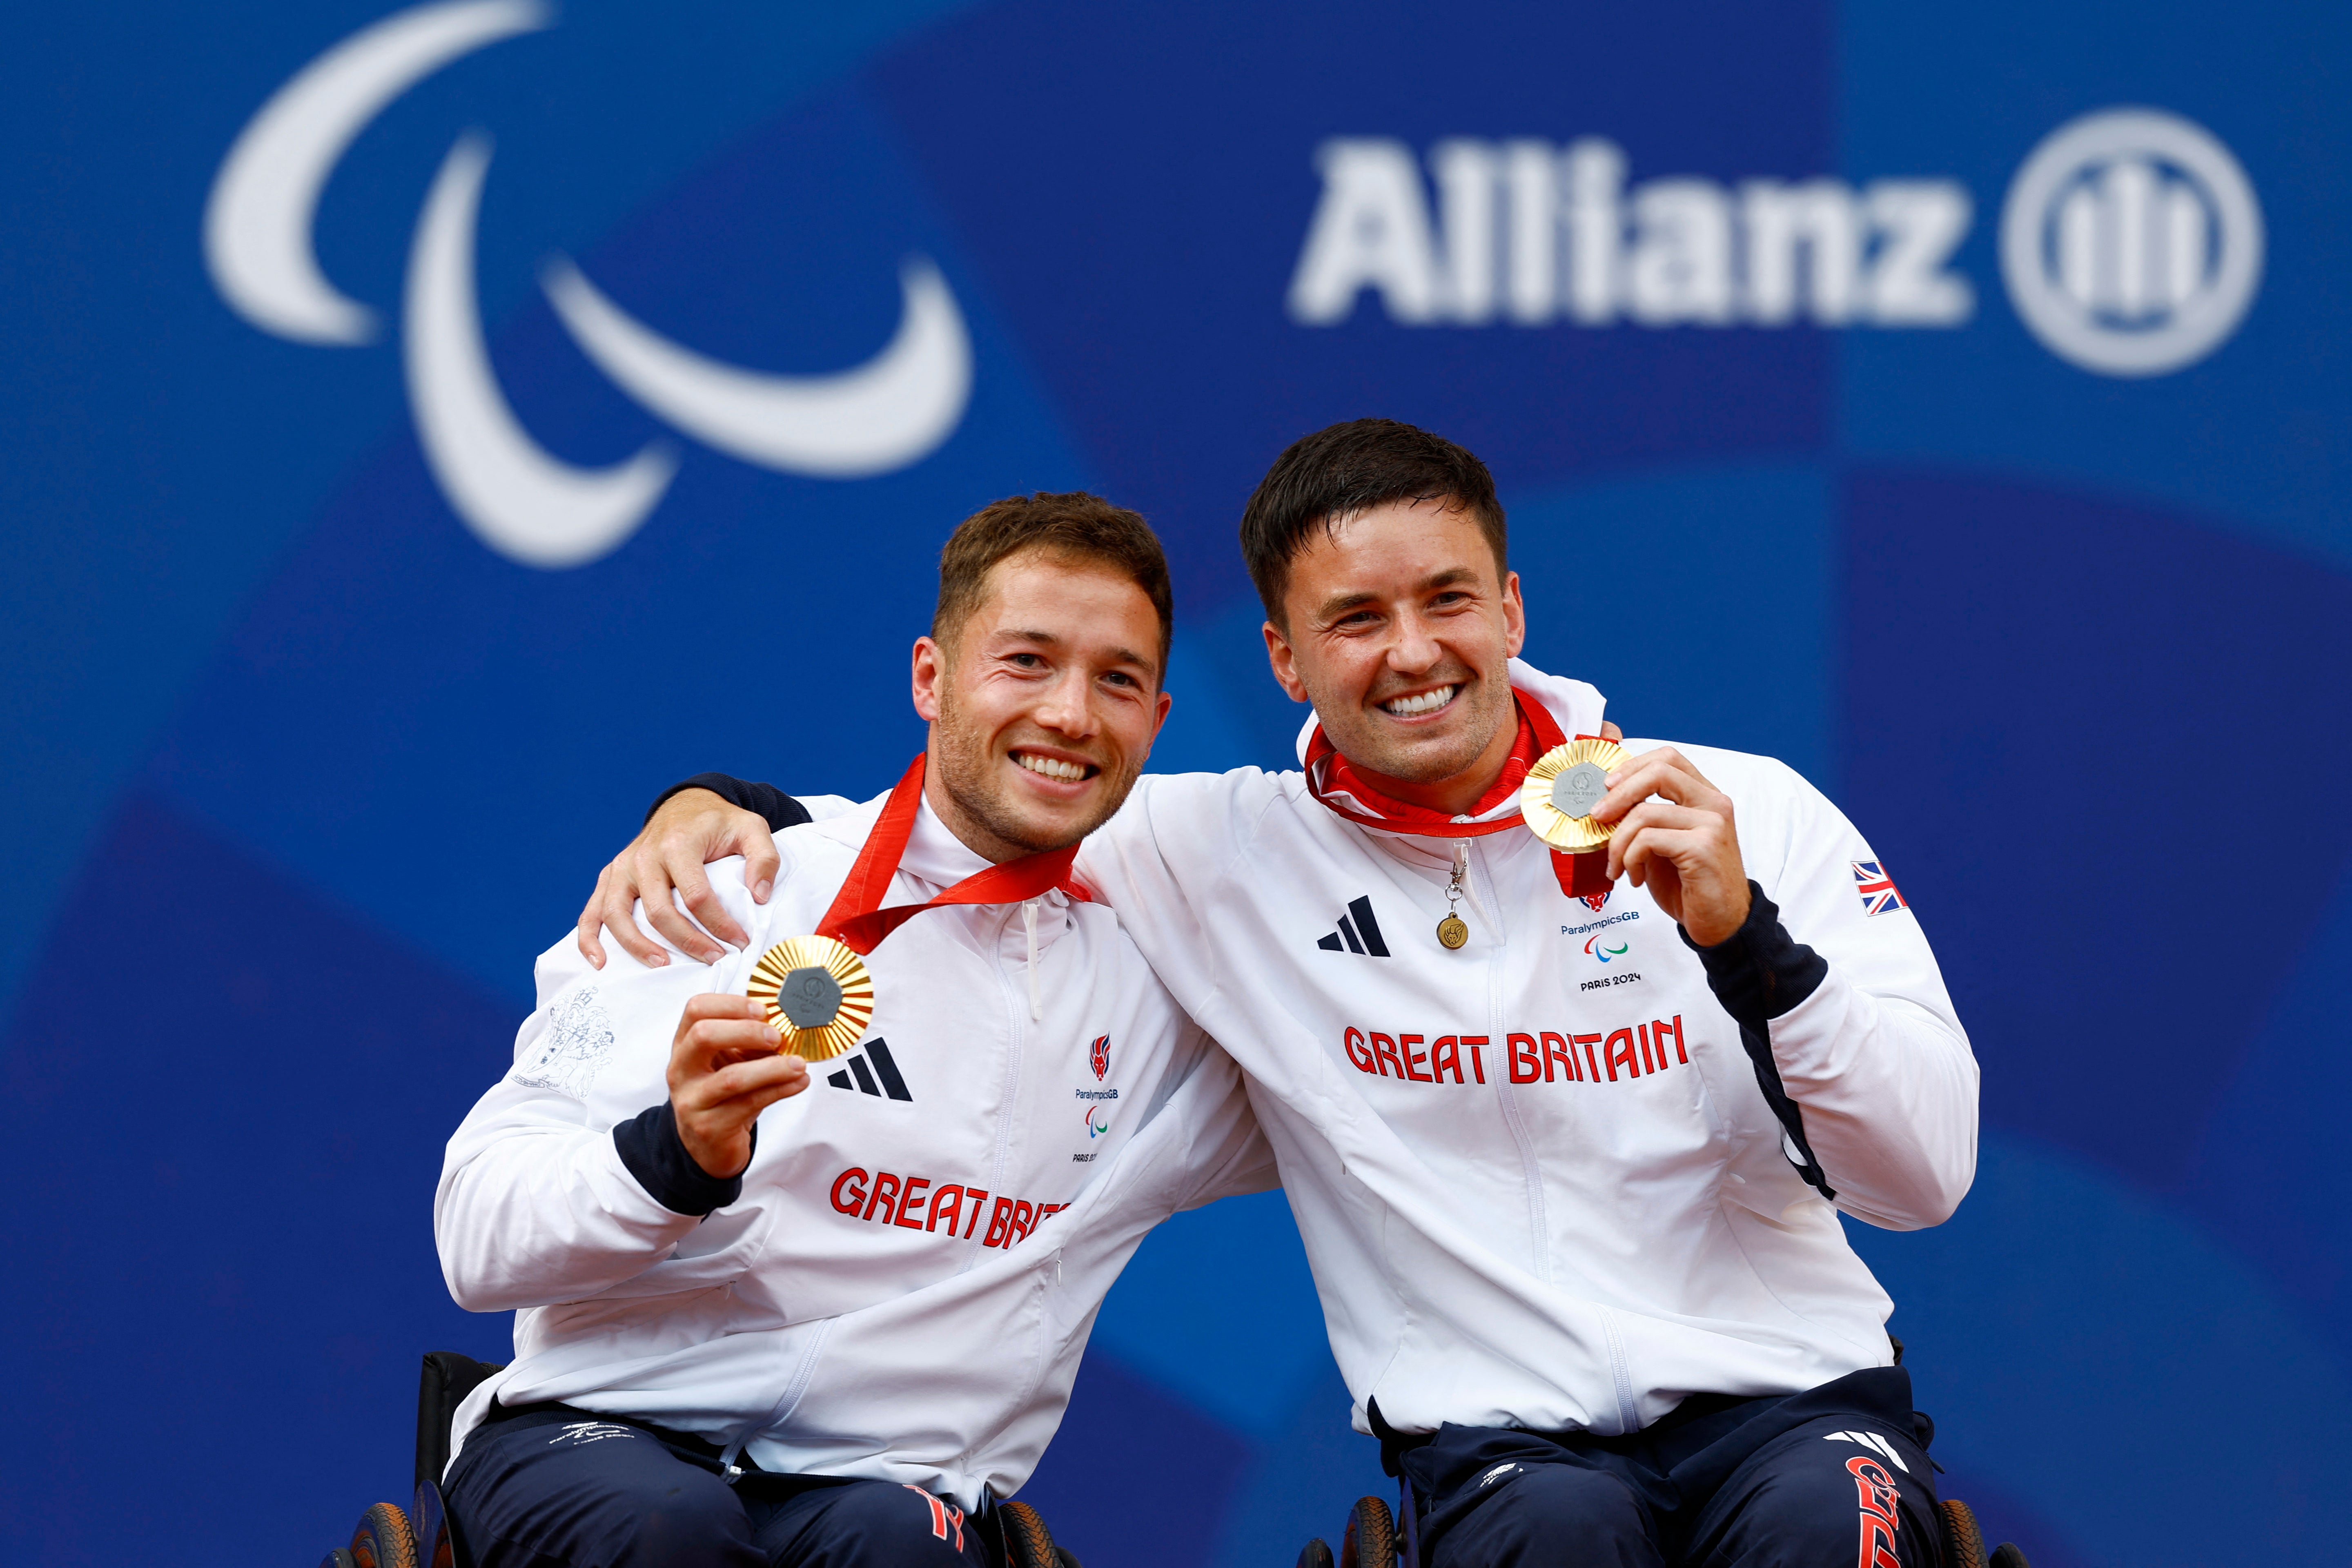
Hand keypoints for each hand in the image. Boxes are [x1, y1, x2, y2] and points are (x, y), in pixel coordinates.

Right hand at [577, 789, 779, 968]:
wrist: (687, 804)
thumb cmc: (719, 822)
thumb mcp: (752, 828)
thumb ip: (764, 859)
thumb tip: (760, 896)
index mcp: (679, 844)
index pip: (696, 896)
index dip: (719, 925)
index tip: (739, 941)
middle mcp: (645, 856)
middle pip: (659, 911)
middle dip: (687, 942)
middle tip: (713, 958)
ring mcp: (623, 867)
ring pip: (618, 915)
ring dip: (638, 946)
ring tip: (663, 966)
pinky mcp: (611, 877)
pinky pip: (592, 911)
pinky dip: (590, 938)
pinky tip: (601, 962)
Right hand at [668, 994, 808, 1178]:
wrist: (707, 1145)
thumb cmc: (722, 1095)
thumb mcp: (728, 1061)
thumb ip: (747, 1041)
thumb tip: (785, 1022)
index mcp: (684, 1045)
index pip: (696, 1009)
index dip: (731, 1004)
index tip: (762, 1010)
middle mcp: (681, 1070)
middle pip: (704, 1035)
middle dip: (747, 1031)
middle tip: (777, 1036)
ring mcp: (692, 1101)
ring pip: (731, 1078)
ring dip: (772, 1068)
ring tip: (799, 1064)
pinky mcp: (709, 1127)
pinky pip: (749, 1104)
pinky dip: (779, 1090)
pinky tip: (799, 1082)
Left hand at [1593, 745, 1750, 946]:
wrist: (1720, 923)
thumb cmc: (1689, 883)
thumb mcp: (1662, 842)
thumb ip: (1645, 816)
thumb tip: (1605, 800)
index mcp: (1705, 796)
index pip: (1668, 759)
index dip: (1632, 767)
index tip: (1607, 787)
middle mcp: (1713, 803)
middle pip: (1658, 772)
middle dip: (1617, 794)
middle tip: (1597, 817)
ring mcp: (1712, 824)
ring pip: (1644, 813)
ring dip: (1618, 843)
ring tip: (1618, 867)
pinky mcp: (1702, 848)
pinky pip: (1647, 840)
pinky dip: (1630, 860)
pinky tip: (1635, 877)